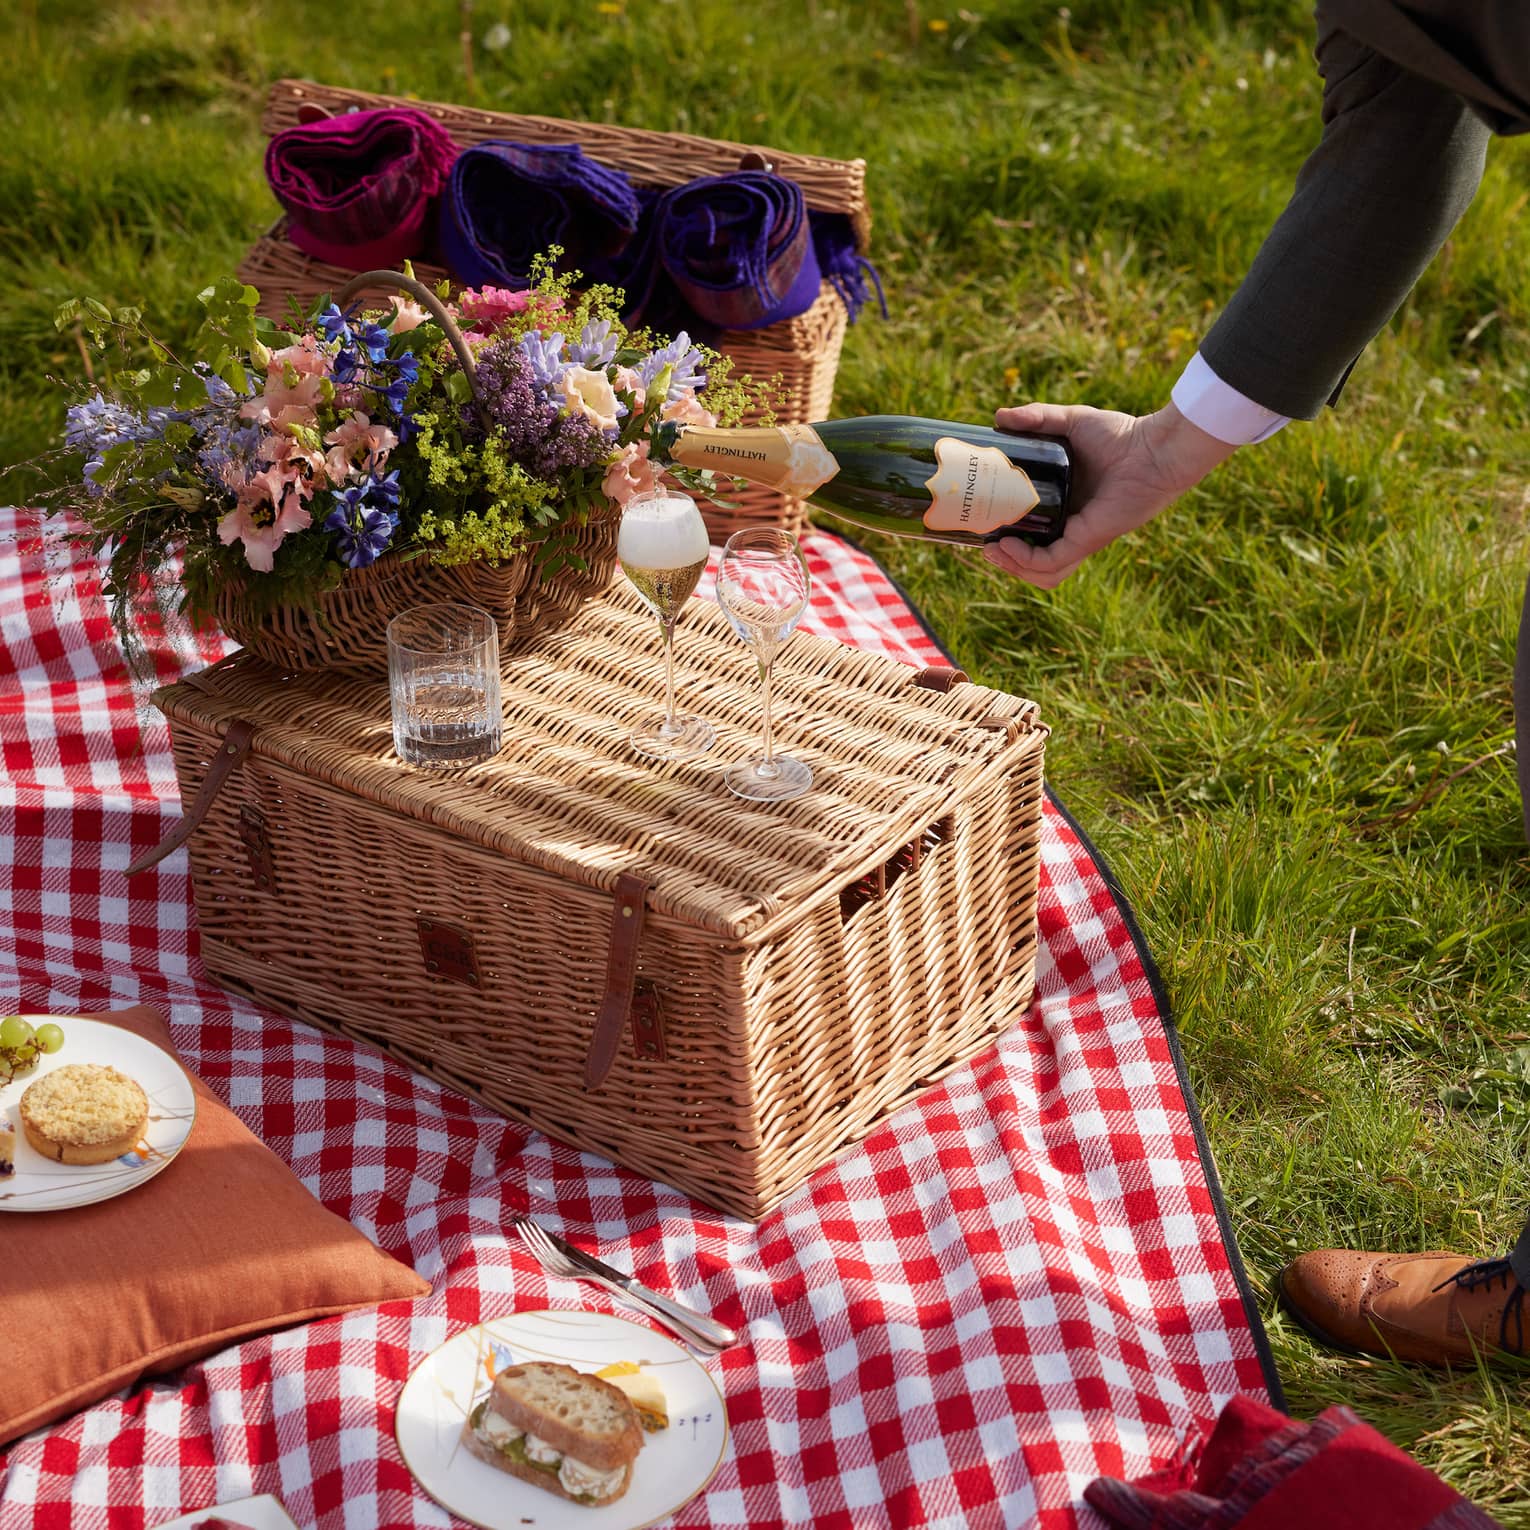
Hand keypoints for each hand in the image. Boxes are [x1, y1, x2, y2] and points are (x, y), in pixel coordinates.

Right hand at [985, 401, 1237, 587]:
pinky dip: (1026, 559)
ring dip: (1014, 567)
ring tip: (991, 551)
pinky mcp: (1088, 539)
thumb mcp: (1071, 422)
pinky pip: (1052, 562)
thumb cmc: (1123, 434)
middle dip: (1006, 559)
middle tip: (982, 542)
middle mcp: (1073, 527)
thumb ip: (1037, 418)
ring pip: (1042, 571)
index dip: (1008, 535)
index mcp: (1067, 506)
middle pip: (1034, 559)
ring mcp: (1081, 536)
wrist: (1155, 448)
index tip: (983, 522)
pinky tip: (1006, 545)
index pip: (1034, 533)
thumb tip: (998, 417)